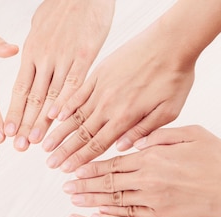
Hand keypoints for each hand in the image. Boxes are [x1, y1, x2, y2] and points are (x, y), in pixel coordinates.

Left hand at [5, 0, 114, 150]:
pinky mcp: (85, 53)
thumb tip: (27, 63)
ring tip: (36, 141)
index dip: (13, 113)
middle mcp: (44, 57)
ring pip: (51, 94)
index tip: (7, 133)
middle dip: (24, 125)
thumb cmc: (62, 7)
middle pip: (32, 98)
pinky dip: (66, 100)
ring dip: (42, 120)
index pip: (20, 90)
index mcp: (32, 53)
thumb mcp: (39, 27)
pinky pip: (74, 81)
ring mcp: (64, 56)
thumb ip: (34, 51)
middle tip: (18, 147)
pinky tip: (59, 117)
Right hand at [44, 25, 195, 172]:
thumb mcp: (168, 111)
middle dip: (64, 151)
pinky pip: (77, 92)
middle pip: (82, 134)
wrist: (171, 42)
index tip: (67, 170)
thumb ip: (144, 131)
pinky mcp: (99, 73)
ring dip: (59, 132)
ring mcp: (101, 88)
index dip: (80, 159)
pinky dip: (65, 105)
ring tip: (45, 144)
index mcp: (126, 117)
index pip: (98, 144)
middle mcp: (109, 105)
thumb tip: (122, 148)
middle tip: (50, 164)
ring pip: (75, 115)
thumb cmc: (175, 77)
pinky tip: (54, 115)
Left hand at [65, 125, 220, 216]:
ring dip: (92, 201)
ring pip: (115, 200)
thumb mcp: (191, 133)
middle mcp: (149, 179)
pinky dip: (113, 216)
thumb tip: (136, 139)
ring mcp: (154, 200)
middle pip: (108, 182)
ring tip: (74, 201)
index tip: (74, 169)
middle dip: (84, 184)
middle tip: (65, 187)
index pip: (113, 162)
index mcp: (153, 157)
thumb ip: (160, 134)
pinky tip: (99, 215)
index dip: (91, 167)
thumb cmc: (219, 159)